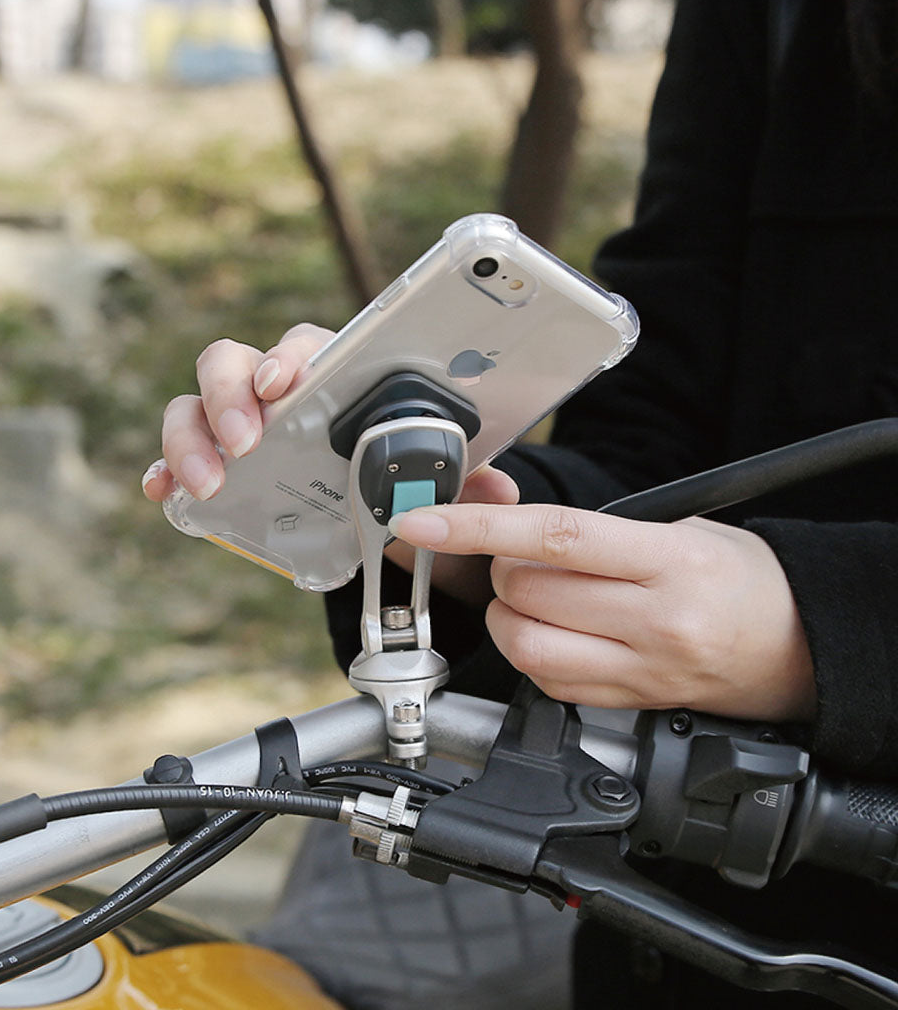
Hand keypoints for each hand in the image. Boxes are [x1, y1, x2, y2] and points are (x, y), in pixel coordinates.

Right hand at [140, 323, 519, 603]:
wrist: (365, 505)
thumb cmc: (391, 466)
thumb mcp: (428, 474)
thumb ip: (460, 475)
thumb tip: (499, 491)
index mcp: (327, 375)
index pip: (303, 347)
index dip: (287, 359)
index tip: (284, 384)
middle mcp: (271, 389)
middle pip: (231, 362)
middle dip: (230, 396)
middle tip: (248, 442)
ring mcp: (234, 423)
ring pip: (191, 403)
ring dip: (191, 436)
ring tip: (210, 481)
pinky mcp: (210, 460)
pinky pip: (173, 454)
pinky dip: (163, 470)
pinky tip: (163, 494)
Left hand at [389, 503, 815, 721]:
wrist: (802, 645)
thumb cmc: (743, 578)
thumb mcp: (682, 527)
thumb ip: (598, 530)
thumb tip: (510, 522)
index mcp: (669, 561)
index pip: (555, 537)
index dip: (478, 527)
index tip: (423, 522)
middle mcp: (655, 620)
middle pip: (527, 592)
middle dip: (501, 568)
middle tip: (522, 557)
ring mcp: (643, 671)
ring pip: (527, 645)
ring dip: (507, 615)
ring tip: (534, 599)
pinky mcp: (631, 704)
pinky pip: (549, 683)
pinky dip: (530, 652)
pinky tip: (552, 632)